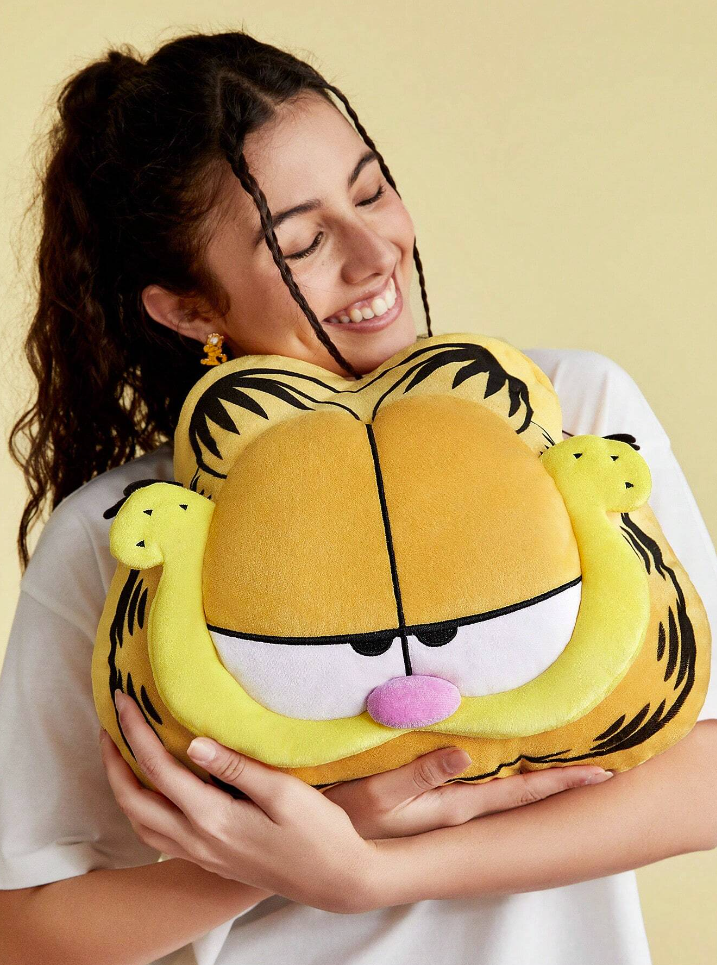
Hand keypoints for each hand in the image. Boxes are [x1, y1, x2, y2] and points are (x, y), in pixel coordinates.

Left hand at [99, 691, 376, 913]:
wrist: (335, 880)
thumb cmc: (318, 832)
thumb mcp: (283, 793)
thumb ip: (236, 768)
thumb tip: (193, 743)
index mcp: (213, 819)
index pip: (159, 770)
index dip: (136, 732)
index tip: (125, 701)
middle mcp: (198, 841)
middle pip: (134, 801)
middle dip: (114, 762)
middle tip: (109, 726)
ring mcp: (202, 855)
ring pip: (142, 824)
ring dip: (124, 788)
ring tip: (122, 755)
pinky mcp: (211, 860)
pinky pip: (159, 836)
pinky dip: (143, 808)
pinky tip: (156, 790)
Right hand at [324, 747, 612, 837]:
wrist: (323, 841)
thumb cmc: (349, 817)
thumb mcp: (381, 794)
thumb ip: (421, 773)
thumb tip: (464, 754)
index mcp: (455, 807)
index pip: (521, 793)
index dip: (560, 783)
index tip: (601, 774)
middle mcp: (460, 810)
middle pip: (522, 794)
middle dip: (561, 783)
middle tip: (602, 769)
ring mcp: (447, 808)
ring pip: (505, 791)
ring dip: (537, 779)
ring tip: (569, 765)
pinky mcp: (432, 802)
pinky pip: (483, 786)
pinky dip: (507, 775)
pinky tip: (511, 767)